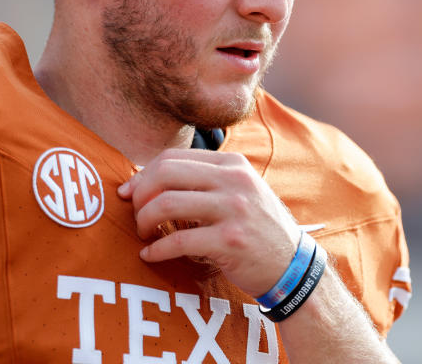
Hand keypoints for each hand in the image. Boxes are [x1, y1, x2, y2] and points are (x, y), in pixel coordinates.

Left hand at [116, 148, 301, 297]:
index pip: (173, 157)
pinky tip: (150, 256)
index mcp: (233, 164)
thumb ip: (204, 180)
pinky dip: (156, 250)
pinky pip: (178, 240)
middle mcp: (234, 180)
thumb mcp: (239, 191)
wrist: (291, 266)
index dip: (143, 174)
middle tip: (135, 215)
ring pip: (167, 203)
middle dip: (140, 194)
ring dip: (144, 221)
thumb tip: (148, 178)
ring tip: (143, 234)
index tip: (130, 193)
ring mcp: (234, 209)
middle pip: (165, 173)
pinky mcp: (231, 241)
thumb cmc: (256, 228)